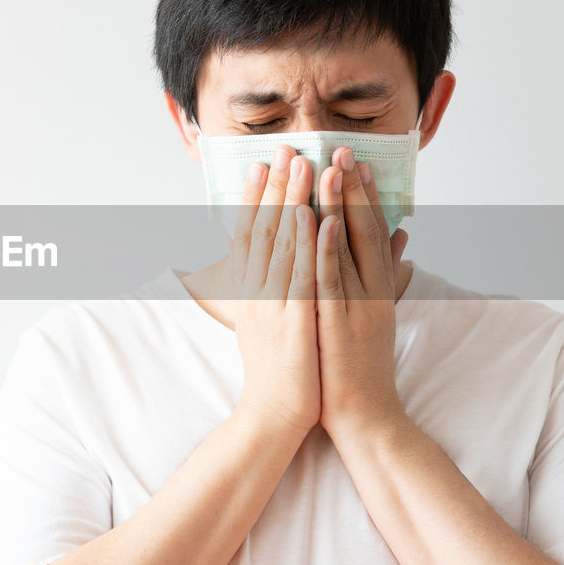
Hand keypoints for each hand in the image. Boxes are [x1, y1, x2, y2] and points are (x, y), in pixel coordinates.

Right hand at [226, 144, 321, 437]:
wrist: (274, 416)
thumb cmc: (280, 372)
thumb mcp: (269, 323)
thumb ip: (272, 291)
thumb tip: (273, 268)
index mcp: (251, 292)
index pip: (250, 236)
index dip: (254, 198)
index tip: (260, 165)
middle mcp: (257, 293)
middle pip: (265, 230)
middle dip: (275, 186)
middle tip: (283, 148)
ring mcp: (273, 306)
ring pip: (282, 244)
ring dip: (291, 201)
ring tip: (301, 165)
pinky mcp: (293, 322)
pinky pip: (300, 277)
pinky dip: (305, 245)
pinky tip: (312, 217)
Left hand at [314, 145, 407, 441]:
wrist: (364, 414)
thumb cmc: (361, 365)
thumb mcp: (379, 313)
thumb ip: (390, 273)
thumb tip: (402, 238)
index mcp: (377, 287)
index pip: (371, 229)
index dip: (364, 193)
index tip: (356, 160)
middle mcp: (369, 290)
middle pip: (361, 229)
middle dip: (351, 187)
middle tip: (342, 149)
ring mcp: (353, 305)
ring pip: (344, 247)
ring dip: (336, 205)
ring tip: (328, 168)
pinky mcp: (335, 322)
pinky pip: (328, 279)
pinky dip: (324, 248)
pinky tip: (317, 220)